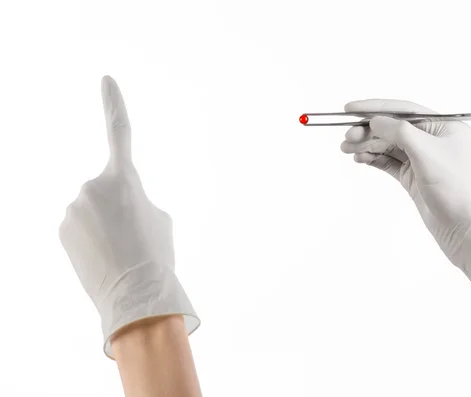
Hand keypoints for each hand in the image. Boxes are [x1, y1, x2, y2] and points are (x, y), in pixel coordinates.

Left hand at [59, 76, 198, 357]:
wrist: (134, 293)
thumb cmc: (156, 254)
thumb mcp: (160, 219)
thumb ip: (138, 200)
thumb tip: (117, 207)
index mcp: (123, 177)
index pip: (118, 130)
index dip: (113, 102)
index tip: (105, 79)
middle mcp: (92, 185)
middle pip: (107, 188)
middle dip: (118, 206)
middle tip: (132, 235)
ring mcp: (72, 207)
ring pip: (92, 209)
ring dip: (105, 224)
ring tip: (119, 250)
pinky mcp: (62, 229)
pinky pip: (79, 225)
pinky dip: (91, 238)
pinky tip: (103, 257)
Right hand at [340, 99, 470, 304]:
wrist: (466, 229)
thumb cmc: (457, 189)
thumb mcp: (427, 153)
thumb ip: (400, 132)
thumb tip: (376, 120)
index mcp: (444, 126)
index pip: (404, 110)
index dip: (375, 108)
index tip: (350, 109)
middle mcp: (433, 140)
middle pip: (393, 128)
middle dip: (368, 131)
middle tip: (346, 137)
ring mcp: (422, 159)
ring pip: (388, 146)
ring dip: (367, 145)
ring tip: (346, 149)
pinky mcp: (414, 177)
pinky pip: (389, 162)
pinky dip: (373, 159)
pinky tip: (360, 159)